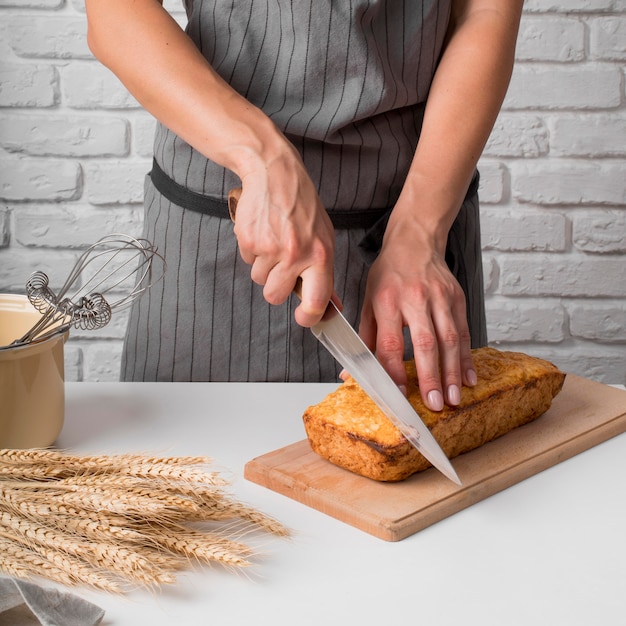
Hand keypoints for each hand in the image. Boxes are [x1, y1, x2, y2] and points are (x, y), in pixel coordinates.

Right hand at [230, 155, 335, 326]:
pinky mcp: (249, 241)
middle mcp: (296, 255)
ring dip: (263, 266)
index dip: (308, 317)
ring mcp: (270, 249)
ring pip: (258, 279)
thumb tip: (329, 306)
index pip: (316, 301)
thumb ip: (323, 272)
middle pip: (274, 296)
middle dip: (274, 287)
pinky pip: (247, 261)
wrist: (275, 173)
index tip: (303, 317)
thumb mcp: (324, 237)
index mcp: (320, 256)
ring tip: (273, 241)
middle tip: (280, 268)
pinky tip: (263, 232)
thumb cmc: (303, 206)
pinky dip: (252, 251)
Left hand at [358, 220, 476, 410]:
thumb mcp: (368, 300)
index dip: (394, 370)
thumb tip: (352, 373)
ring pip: (449, 339)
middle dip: (430, 377)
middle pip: (425, 343)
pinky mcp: (457, 298)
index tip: (399, 394)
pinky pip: (463, 331)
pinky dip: (466, 357)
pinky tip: (467, 378)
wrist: (415, 241)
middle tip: (433, 404)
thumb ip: (365, 338)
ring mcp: (440, 298)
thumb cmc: (388, 274)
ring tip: (452, 399)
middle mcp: (415, 299)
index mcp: (387, 301)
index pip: (390, 342)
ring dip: (451, 372)